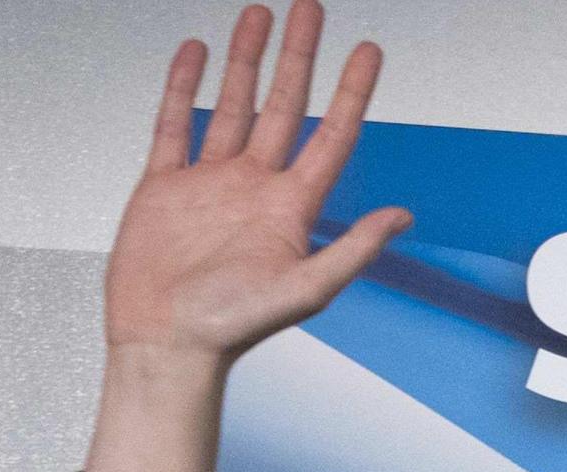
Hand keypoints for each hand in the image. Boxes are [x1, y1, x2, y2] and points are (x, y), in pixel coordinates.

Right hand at [77, 4, 407, 471]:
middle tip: (310, 10)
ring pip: (232, 104)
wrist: (165, 343)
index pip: (331, 134)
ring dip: (246, 60)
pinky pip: (175, 123)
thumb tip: (401, 216)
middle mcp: (254, 187)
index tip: (367, 51)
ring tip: (257, 16)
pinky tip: (196, 55)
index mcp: (290, 207)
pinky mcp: (166, 185)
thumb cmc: (232, 328)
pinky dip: (184, 87)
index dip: (351, 92)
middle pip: (283, 105)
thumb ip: (353, 249)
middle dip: (298, 56)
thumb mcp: (305, 289)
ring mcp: (210, 182)